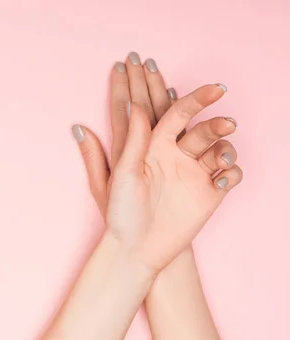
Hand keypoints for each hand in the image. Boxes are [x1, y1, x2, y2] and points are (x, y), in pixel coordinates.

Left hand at [73, 54, 241, 271]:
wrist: (138, 249)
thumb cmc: (122, 214)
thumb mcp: (121, 176)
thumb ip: (131, 141)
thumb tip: (132, 104)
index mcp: (148, 146)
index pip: (159, 110)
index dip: (167, 90)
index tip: (187, 78)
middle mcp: (172, 153)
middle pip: (194, 122)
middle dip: (207, 108)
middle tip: (218, 94)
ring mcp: (192, 170)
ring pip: (216, 144)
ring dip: (224, 140)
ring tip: (222, 148)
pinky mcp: (209, 190)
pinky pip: (229, 172)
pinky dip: (230, 172)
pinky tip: (219, 181)